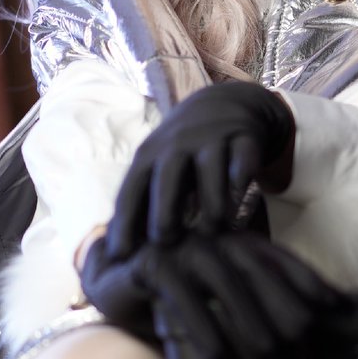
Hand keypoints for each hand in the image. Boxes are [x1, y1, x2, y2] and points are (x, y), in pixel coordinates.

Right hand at [80, 228, 341, 358]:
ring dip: (245, 317)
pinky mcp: (151, 264)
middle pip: (254, 266)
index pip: (278, 257)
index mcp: (236, 242)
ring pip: (221, 280)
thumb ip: (265, 307)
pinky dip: (200, 326)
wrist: (119, 287)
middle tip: (303, 336)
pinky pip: (179, 294)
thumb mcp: (227, 302)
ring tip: (266, 353)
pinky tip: (216, 357)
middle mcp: (212, 239)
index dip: (306, 278)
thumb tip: (318, 315)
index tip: (332, 305)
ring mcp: (181, 248)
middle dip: (282, 300)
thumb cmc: (184, 300)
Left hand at [106, 82, 294, 258]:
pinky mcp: (244, 136)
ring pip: (210, 171)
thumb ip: (140, 202)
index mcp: (149, 155)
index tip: (120, 256)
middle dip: (165, 214)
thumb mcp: (155, 166)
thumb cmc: (182, 150)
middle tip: (167, 244)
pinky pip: (244, 159)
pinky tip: (241, 204)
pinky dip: (242, 180)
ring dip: (211, 205)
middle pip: (167, 179)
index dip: (124, 223)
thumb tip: (113, 254)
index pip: (131, 190)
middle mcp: (177, 144)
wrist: (224, 102)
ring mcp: (212, 138)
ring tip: (212, 232)